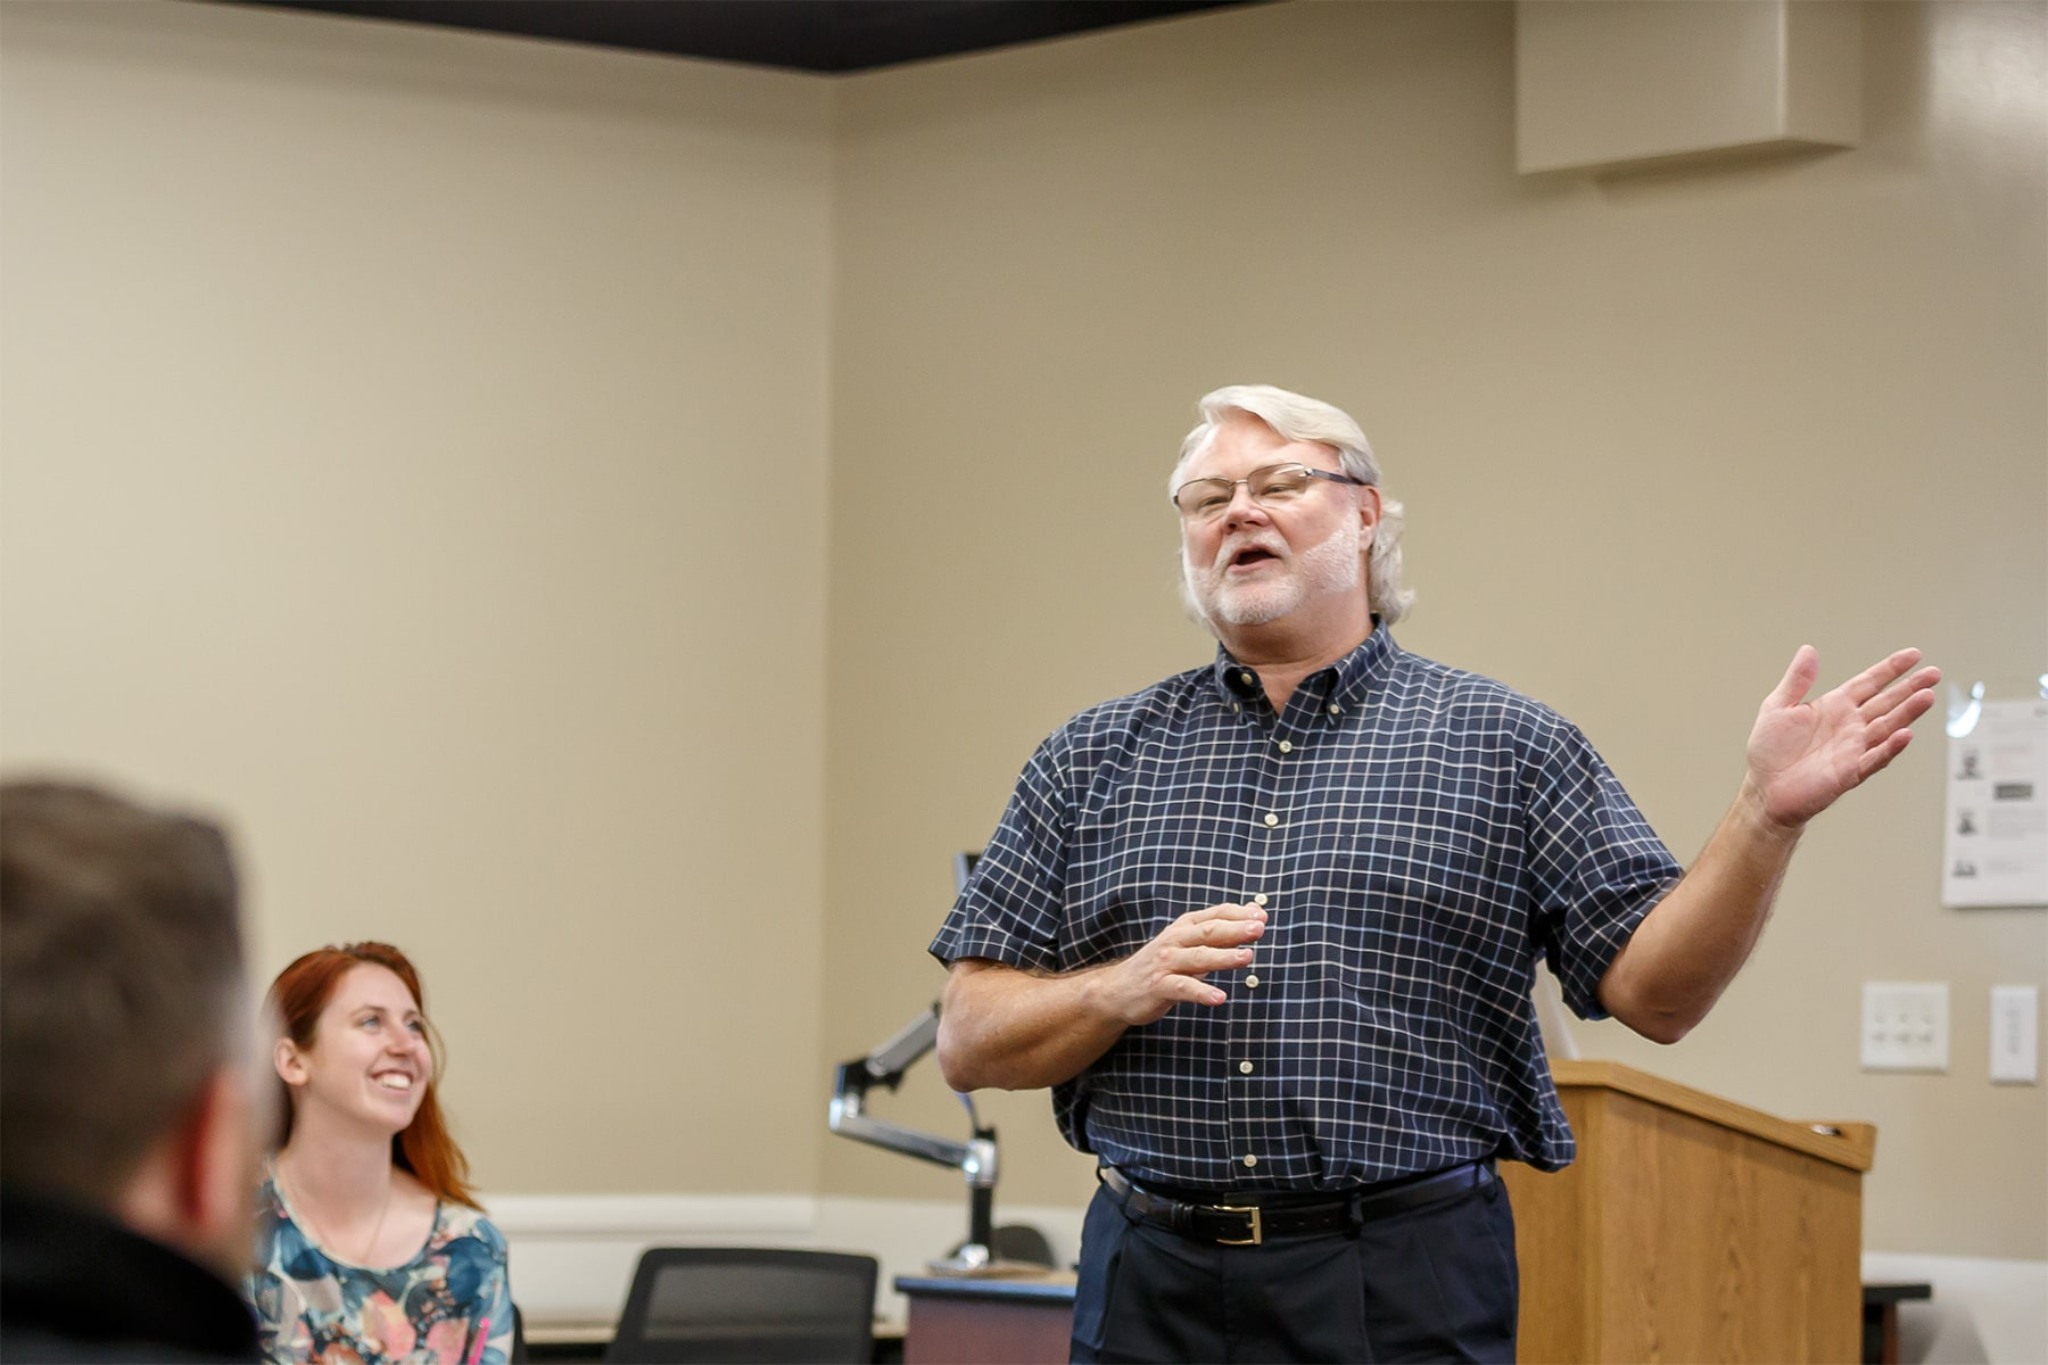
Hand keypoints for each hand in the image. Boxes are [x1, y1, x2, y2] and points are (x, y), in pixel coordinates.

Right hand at [1102, 901, 1265, 1025]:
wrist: (1119, 989)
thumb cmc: (1163, 965)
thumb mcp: (1190, 944)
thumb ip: (1221, 932)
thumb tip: (1256, 913)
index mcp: (1185, 927)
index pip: (1215, 914)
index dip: (1238, 914)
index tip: (1262, 916)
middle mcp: (1175, 940)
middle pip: (1208, 932)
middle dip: (1235, 929)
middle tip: (1259, 928)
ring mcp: (1166, 963)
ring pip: (1197, 957)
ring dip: (1223, 957)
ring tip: (1247, 957)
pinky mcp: (1159, 986)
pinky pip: (1183, 988)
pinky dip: (1201, 992)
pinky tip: (1219, 997)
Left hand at [1745, 646, 1939, 830]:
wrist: (1765, 789)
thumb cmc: (1769, 750)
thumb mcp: (1777, 707)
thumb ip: (1797, 680)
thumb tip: (1808, 650)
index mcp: (1834, 707)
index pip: (1869, 683)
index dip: (1890, 669)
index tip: (1914, 655)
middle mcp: (1849, 726)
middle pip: (1886, 702)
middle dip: (1910, 688)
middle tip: (1933, 674)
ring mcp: (1853, 748)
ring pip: (1887, 727)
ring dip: (1907, 713)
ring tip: (1927, 697)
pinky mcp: (1850, 772)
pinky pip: (1874, 758)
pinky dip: (1889, 747)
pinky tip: (1905, 734)